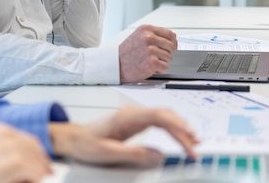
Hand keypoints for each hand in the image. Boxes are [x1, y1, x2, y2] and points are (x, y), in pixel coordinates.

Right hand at [0, 122, 52, 182]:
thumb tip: (30, 164)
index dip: (37, 153)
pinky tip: (30, 182)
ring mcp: (11, 145)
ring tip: (33, 180)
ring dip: (39, 172)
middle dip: (41, 162)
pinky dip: (36, 178)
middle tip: (44, 174)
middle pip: (35, 146)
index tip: (43, 164)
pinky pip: (36, 170)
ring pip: (37, 158)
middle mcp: (6, 133)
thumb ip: (7, 153)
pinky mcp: (15, 160)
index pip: (28, 139)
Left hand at [48, 106, 198, 165]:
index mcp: (126, 116)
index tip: (189, 140)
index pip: (159, 116)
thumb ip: (134, 154)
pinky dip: (171, 128)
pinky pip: (158, 121)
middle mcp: (131, 112)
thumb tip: (158, 155)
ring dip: (179, 128)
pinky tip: (179, 136)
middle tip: (194, 148)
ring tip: (193, 142)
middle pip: (165, 115)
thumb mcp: (108, 153)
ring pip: (163, 116)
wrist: (74, 138)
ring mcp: (134, 115)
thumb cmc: (87, 143)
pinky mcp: (134, 121)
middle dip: (182, 130)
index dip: (177, 127)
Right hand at [118, 24, 176, 82]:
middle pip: (171, 46)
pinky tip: (150, 67)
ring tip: (150, 61)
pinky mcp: (152, 62)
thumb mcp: (138, 36)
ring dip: (162, 62)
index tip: (174, 46)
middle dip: (167, 52)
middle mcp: (148, 38)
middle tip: (158, 56)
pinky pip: (165, 66)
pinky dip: (160, 69)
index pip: (169, 34)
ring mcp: (150, 50)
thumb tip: (173, 37)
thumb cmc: (126, 52)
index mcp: (146, 29)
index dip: (174, 41)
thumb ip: (154, 35)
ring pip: (169, 57)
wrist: (116, 64)